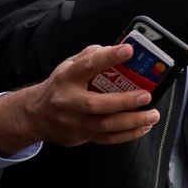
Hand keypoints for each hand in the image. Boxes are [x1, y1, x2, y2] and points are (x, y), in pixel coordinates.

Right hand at [0, 44, 159, 155]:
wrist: (35, 115)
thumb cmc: (60, 87)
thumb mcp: (67, 66)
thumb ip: (89, 56)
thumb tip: (114, 48)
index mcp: (66, 78)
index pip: (88, 65)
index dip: (108, 57)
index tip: (129, 51)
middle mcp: (68, 101)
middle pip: (96, 104)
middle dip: (124, 101)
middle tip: (146, 96)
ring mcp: (74, 121)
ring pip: (104, 125)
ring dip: (132, 121)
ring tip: (152, 115)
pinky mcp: (81, 136)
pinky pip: (107, 138)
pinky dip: (128, 134)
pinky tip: (143, 127)